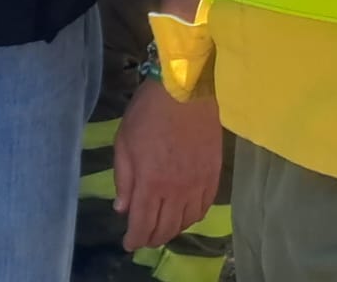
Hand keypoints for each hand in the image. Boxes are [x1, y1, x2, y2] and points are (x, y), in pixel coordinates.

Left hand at [114, 79, 221, 250]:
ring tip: (162, 229)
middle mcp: (176, 191)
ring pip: (186, 221)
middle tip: (143, 239)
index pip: (143, 223)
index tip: (128, 244)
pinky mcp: (214, 175)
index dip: (135, 239)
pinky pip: (204, 207)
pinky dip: (193, 217)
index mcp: (151, 183)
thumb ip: (123, 179)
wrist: (185, 91)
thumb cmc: (148, 113)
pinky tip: (185, 215)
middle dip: (152, 238)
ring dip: (172, 230)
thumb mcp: (124, 142)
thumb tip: (122, 208)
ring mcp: (198, 184)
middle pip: (165, 228)